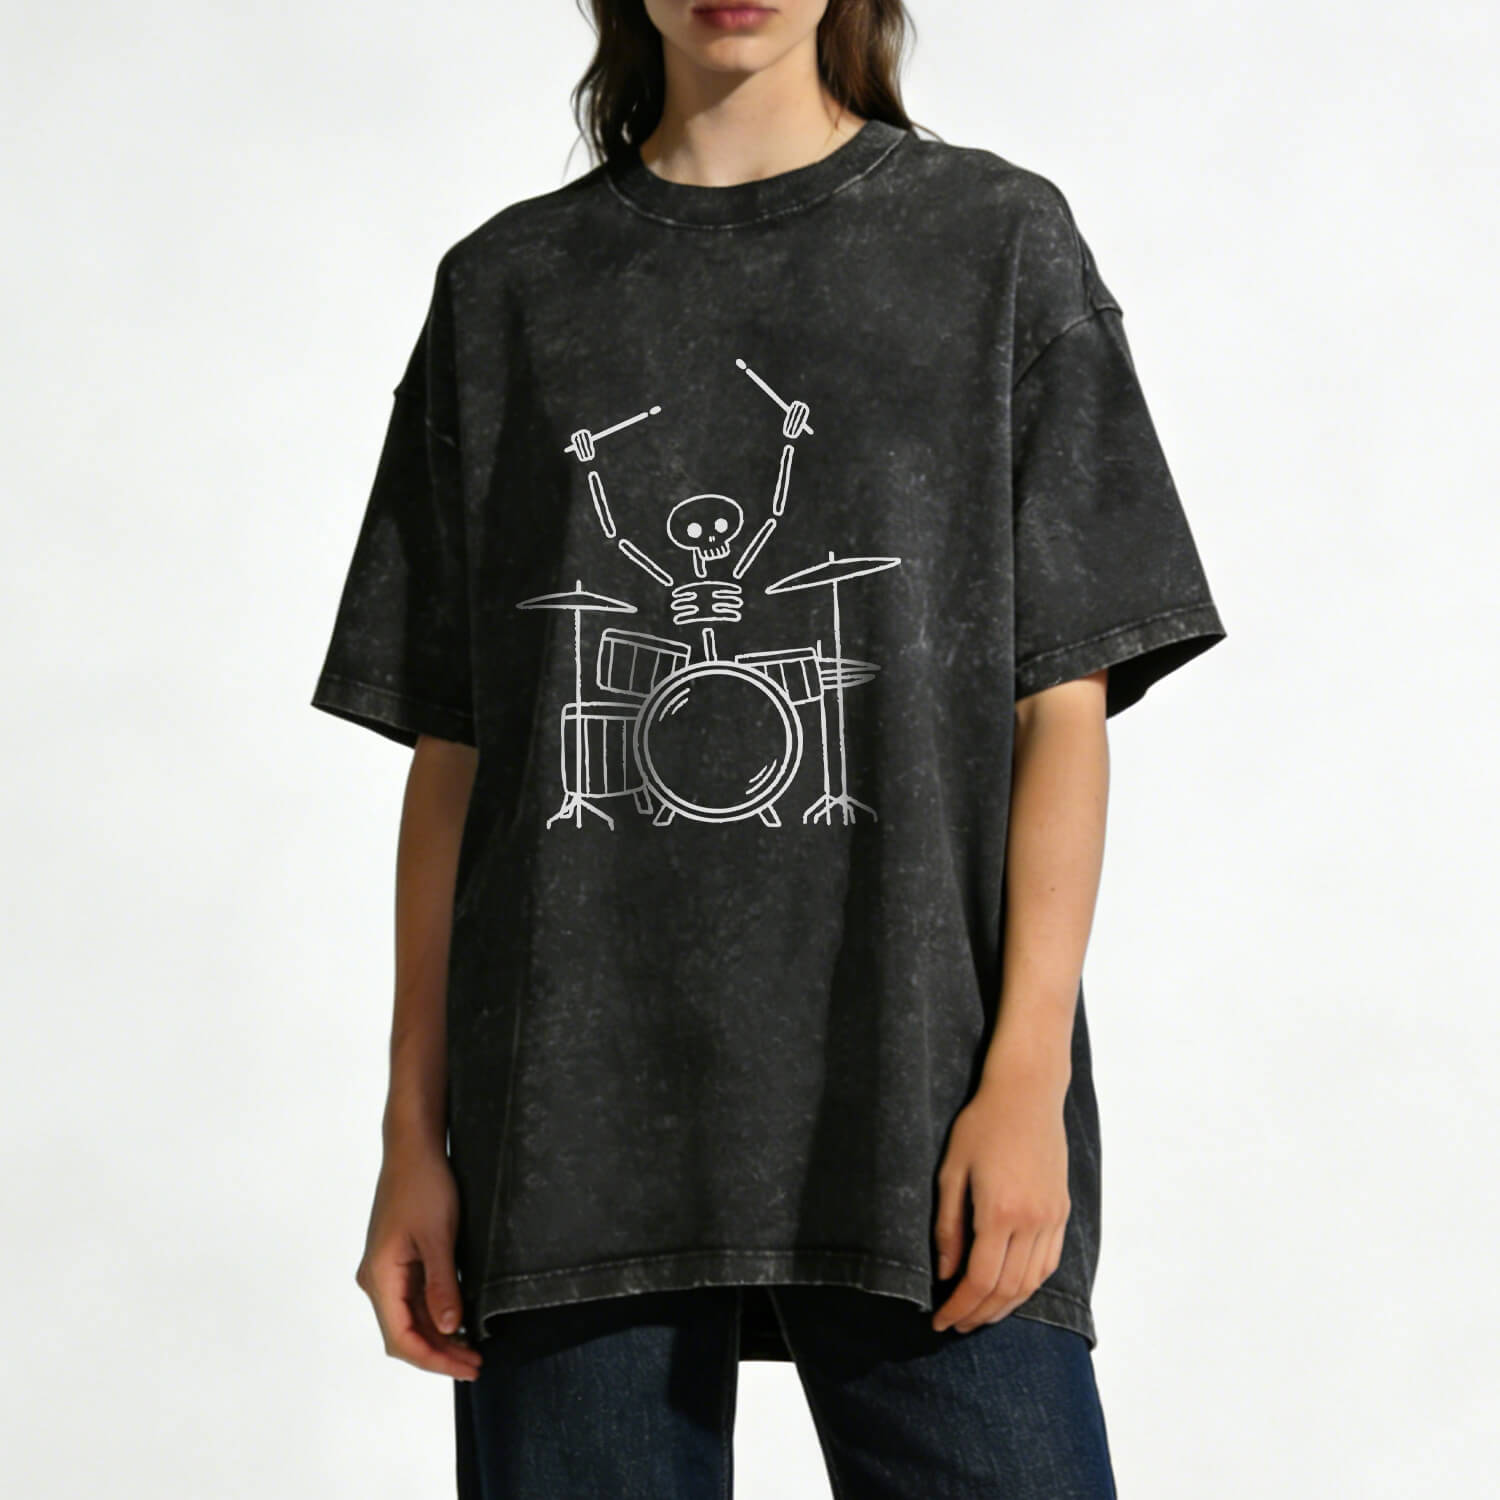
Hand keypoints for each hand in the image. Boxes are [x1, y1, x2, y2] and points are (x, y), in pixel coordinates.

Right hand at [354, 1136, 482, 1378]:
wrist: (414, 1148)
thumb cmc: (423, 1185)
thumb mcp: (438, 1236)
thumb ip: (442, 1284)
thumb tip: (448, 1326)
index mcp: (379, 1277)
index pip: (401, 1338)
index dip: (433, 1359)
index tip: (466, 1367)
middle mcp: (377, 1279)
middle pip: (404, 1332)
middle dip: (439, 1352)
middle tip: (476, 1363)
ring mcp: (387, 1270)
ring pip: (410, 1318)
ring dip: (438, 1335)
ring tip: (472, 1349)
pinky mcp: (399, 1260)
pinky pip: (414, 1298)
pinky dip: (436, 1314)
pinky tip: (459, 1320)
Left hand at [930, 1062, 1070, 1332]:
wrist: (1027, 1095)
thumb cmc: (981, 1125)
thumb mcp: (951, 1172)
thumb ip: (948, 1227)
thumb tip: (944, 1274)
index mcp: (999, 1212)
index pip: (980, 1280)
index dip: (959, 1307)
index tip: (940, 1320)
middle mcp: (1032, 1222)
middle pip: (1007, 1290)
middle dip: (979, 1314)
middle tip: (955, 1324)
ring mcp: (1052, 1218)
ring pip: (1031, 1282)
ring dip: (1004, 1306)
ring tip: (979, 1313)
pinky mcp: (1062, 1211)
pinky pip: (1048, 1263)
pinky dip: (1028, 1285)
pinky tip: (1009, 1289)